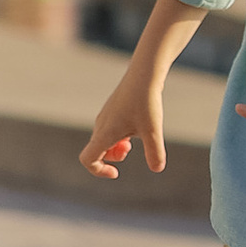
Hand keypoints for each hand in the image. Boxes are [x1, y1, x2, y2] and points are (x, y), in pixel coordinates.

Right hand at [81, 66, 164, 182]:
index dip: (98, 171)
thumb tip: (157, 169)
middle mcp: (101, 125)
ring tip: (132, 142)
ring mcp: (105, 117)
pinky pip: (109, 130)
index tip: (116, 172)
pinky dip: (119, 137)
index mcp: (105, 132)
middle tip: (130, 149)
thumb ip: (155, 152)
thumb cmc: (147, 101)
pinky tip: (135, 130)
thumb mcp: (153, 130)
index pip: (87, 159)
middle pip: (96, 151)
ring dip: (116, 148)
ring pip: (103, 140)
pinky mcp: (113, 110)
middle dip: (112, 158)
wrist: (144, 74)